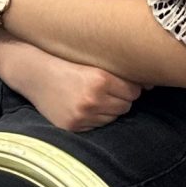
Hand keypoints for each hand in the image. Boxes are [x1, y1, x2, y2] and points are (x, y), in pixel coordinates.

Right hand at [0, 36, 140, 131]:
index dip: (130, 86)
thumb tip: (151, 84)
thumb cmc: (67, 60)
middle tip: (107, 88)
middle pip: (126, 105)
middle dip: (121, 97)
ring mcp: (82, 115)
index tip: (123, 80)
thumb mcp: (93, 60)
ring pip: (113, 116)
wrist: (34, 71)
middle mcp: (92, 99)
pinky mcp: (73, 126)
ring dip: (109, 108)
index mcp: (100, 79)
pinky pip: (98, 125)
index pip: (134, 90)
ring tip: (94, 95)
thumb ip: (119, 70)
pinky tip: (84, 105)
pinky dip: (95, 117)